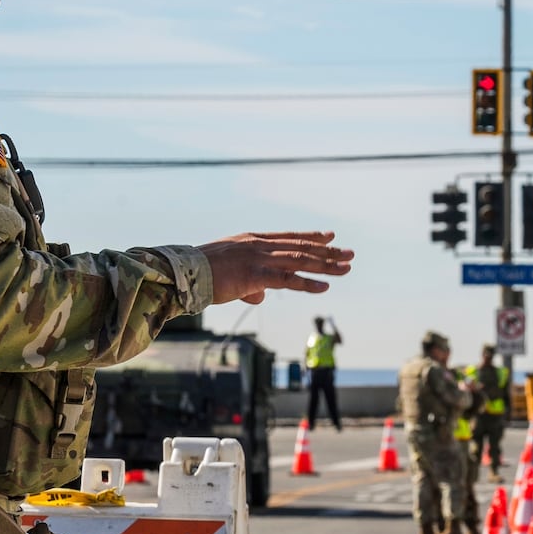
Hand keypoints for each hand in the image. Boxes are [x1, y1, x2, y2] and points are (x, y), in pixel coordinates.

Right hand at [200, 231, 353, 304]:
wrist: (183, 273)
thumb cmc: (202, 274)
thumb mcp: (229, 275)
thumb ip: (249, 285)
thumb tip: (260, 297)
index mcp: (253, 240)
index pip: (289, 237)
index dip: (311, 237)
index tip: (330, 236)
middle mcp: (259, 245)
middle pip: (301, 247)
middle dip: (328, 251)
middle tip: (349, 254)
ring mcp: (258, 258)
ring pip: (300, 260)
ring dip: (325, 265)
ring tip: (346, 268)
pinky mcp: (254, 275)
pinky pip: (287, 279)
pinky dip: (307, 283)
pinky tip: (324, 286)